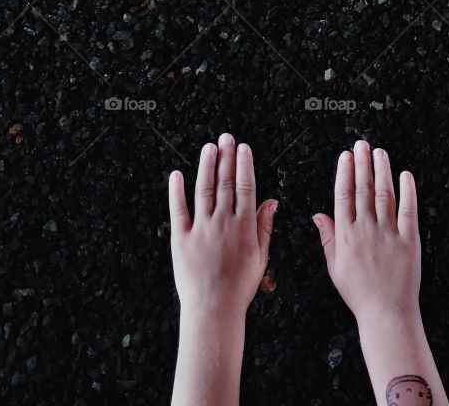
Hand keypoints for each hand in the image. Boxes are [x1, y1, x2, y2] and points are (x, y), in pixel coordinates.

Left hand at [169, 133, 276, 318]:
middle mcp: (222, 222)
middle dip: (226, 157)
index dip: (244, 165)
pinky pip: (178, 210)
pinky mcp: (181, 239)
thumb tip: (272, 201)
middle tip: (226, 137)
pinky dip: (177, 191)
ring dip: (206, 166)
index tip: (243, 148)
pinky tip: (177, 175)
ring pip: (204, 190)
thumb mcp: (260, 257)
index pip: (246, 186)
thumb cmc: (240, 287)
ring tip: (208, 147)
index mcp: (243, 226)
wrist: (213, 310)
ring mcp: (201, 229)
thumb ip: (264, 227)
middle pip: (225, 182)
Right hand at [312, 139, 420, 325]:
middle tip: (362, 144)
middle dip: (362, 163)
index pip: (343, 195)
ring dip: (382, 170)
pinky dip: (408, 191)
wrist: (386, 313)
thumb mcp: (334, 266)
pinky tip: (405, 175)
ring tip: (379, 152)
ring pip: (384, 193)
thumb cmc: (359, 293)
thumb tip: (317, 214)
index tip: (346, 155)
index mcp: (346, 235)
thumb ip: (327, 237)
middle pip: (363, 189)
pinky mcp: (408, 239)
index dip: (344, 172)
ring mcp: (388, 233)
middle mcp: (366, 229)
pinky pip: (408, 210)